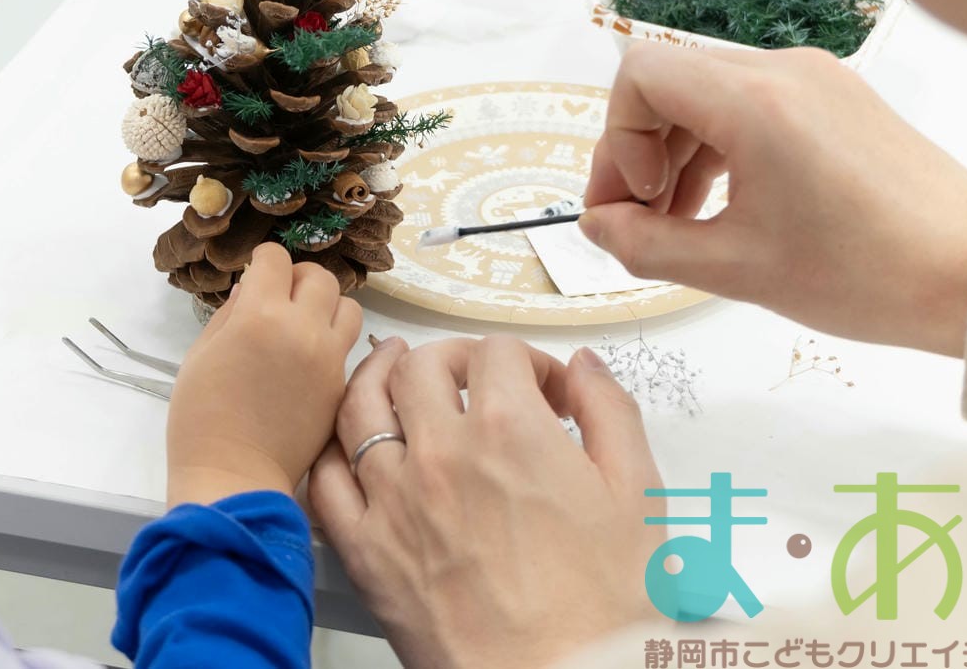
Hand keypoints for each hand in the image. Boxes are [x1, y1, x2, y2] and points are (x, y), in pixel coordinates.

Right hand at [166, 244, 362, 506]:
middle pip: (320, 277)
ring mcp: (329, 359)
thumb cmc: (200, 419)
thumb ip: (230, 314)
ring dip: (327, 307)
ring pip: (348, 306)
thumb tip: (253, 288)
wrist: (234, 477)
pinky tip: (310, 359)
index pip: (276, 258)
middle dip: (298, 279)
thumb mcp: (201, 355)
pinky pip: (349, 346)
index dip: (263, 262)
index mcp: (259, 315)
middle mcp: (303, 328)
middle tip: (280, 299)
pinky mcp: (342, 386)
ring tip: (304, 325)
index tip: (256, 275)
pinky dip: (333, 342)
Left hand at [311, 337, 662, 668]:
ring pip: (360, 407)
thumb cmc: (602, 612)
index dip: (529, 362)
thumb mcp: (639, 497)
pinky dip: (334, 450)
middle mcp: (442, 455)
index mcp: (509, 431)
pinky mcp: (367, 552)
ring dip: (376, 377)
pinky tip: (349, 445)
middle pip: (420, 366)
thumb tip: (585, 369)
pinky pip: (327, 481)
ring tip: (390, 370)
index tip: (546, 392)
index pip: (498, 353)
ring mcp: (395, 501)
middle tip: (472, 378)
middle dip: (451, 358)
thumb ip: (610, 413)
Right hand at [581, 44, 966, 356]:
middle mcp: (784, 70)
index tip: (631, 201)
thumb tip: (599, 227)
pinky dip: (720, 146)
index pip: (640, 74)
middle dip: (638, 149)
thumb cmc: (870, 273)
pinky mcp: (836, 97)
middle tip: (635, 218)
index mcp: (756, 101)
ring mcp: (815, 78)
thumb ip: (647, 245)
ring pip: (706, 92)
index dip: (616, 139)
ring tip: (681, 222)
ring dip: (677, 151)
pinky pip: (750, 103)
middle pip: (669, 81)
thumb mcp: (736, 269)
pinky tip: (725, 205)